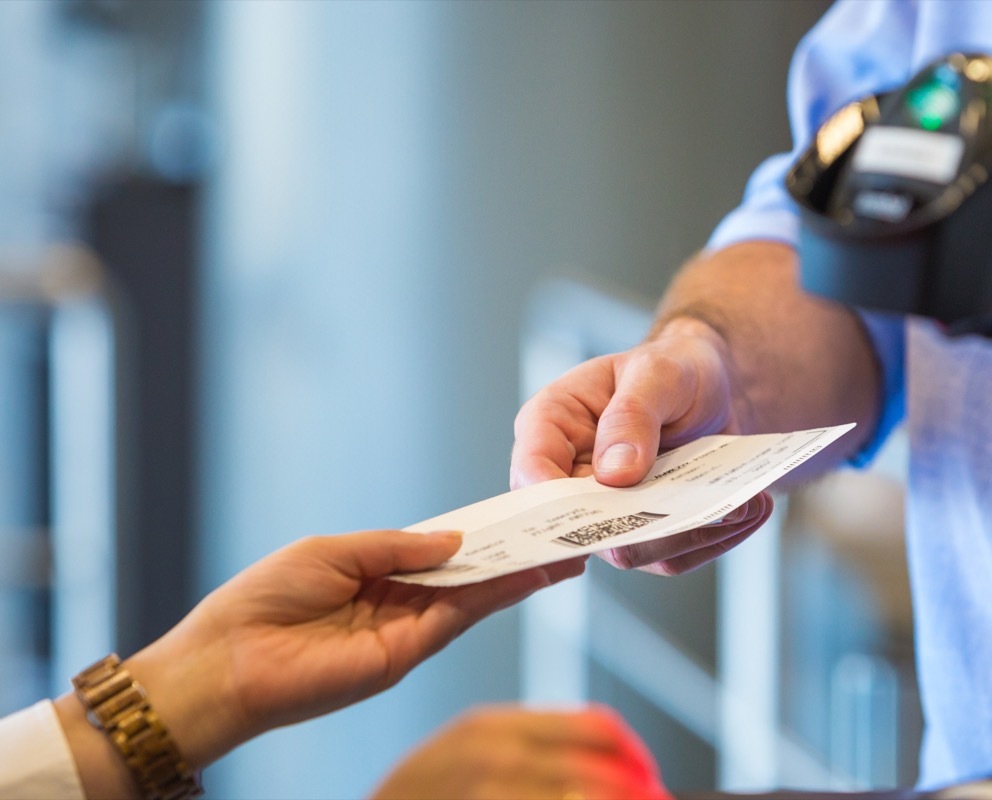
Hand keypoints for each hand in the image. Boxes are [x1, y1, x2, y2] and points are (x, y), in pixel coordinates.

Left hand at [123, 530, 584, 768]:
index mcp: (373, 574)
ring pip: (473, 597)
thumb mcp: (333, 551)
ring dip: (516, 574)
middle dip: (510, 555)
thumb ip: (397, 546)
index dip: (477, 535)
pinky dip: (495, 596)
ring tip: (560, 550)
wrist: (228, 662)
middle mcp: (395, 603)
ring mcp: (404, 631)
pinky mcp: (405, 654)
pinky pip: (458, 618)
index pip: (438, 553)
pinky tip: (525, 574)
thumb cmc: (264, 600)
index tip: (515, 516)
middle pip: (465, 575)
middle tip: (556, 533)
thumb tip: (455, 539)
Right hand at [370, 704, 671, 799]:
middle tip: (656, 798)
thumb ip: (530, 748)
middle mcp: (492, 756)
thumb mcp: (470, 753)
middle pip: (591, 771)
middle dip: (633, 790)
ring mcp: (485, 791)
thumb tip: (603, 763)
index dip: (631, 751)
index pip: (591, 726)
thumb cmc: (419, 796)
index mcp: (492, 725)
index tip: (649, 772)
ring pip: (576, 796)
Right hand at [511, 315, 771, 574]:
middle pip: (580, 525)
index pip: (531, 469)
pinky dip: (714, 538)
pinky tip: (748, 509)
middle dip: (644, 525)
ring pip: (632, 551)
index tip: (606, 495)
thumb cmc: (675, 368)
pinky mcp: (644, 534)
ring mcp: (607, 512)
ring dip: (691, 534)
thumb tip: (615, 473)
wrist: (716, 390)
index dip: (553, 496)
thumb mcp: (658, 372)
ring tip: (743, 503)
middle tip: (700, 510)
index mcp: (551, 425)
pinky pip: (671, 557)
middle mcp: (569, 477)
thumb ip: (632, 415)